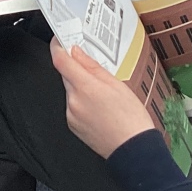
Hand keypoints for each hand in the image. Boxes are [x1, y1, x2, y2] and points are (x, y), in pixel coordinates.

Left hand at [49, 39, 155, 158]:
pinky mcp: (72, 125)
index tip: (60, 41)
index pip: (60, 60)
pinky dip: (81, 103)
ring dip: (81, 89)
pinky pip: (72, 106)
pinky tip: (99, 110)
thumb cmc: (131, 119)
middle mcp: (73, 100)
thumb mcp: (117, 85)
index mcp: (85, 87)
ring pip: (71, 91)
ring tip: (104, 99)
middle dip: (77, 71)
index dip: (57, 47)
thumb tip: (76, 52)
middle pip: (66, 75)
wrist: (134, 150)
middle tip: (96, 75)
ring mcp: (71, 114)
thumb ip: (92, 67)